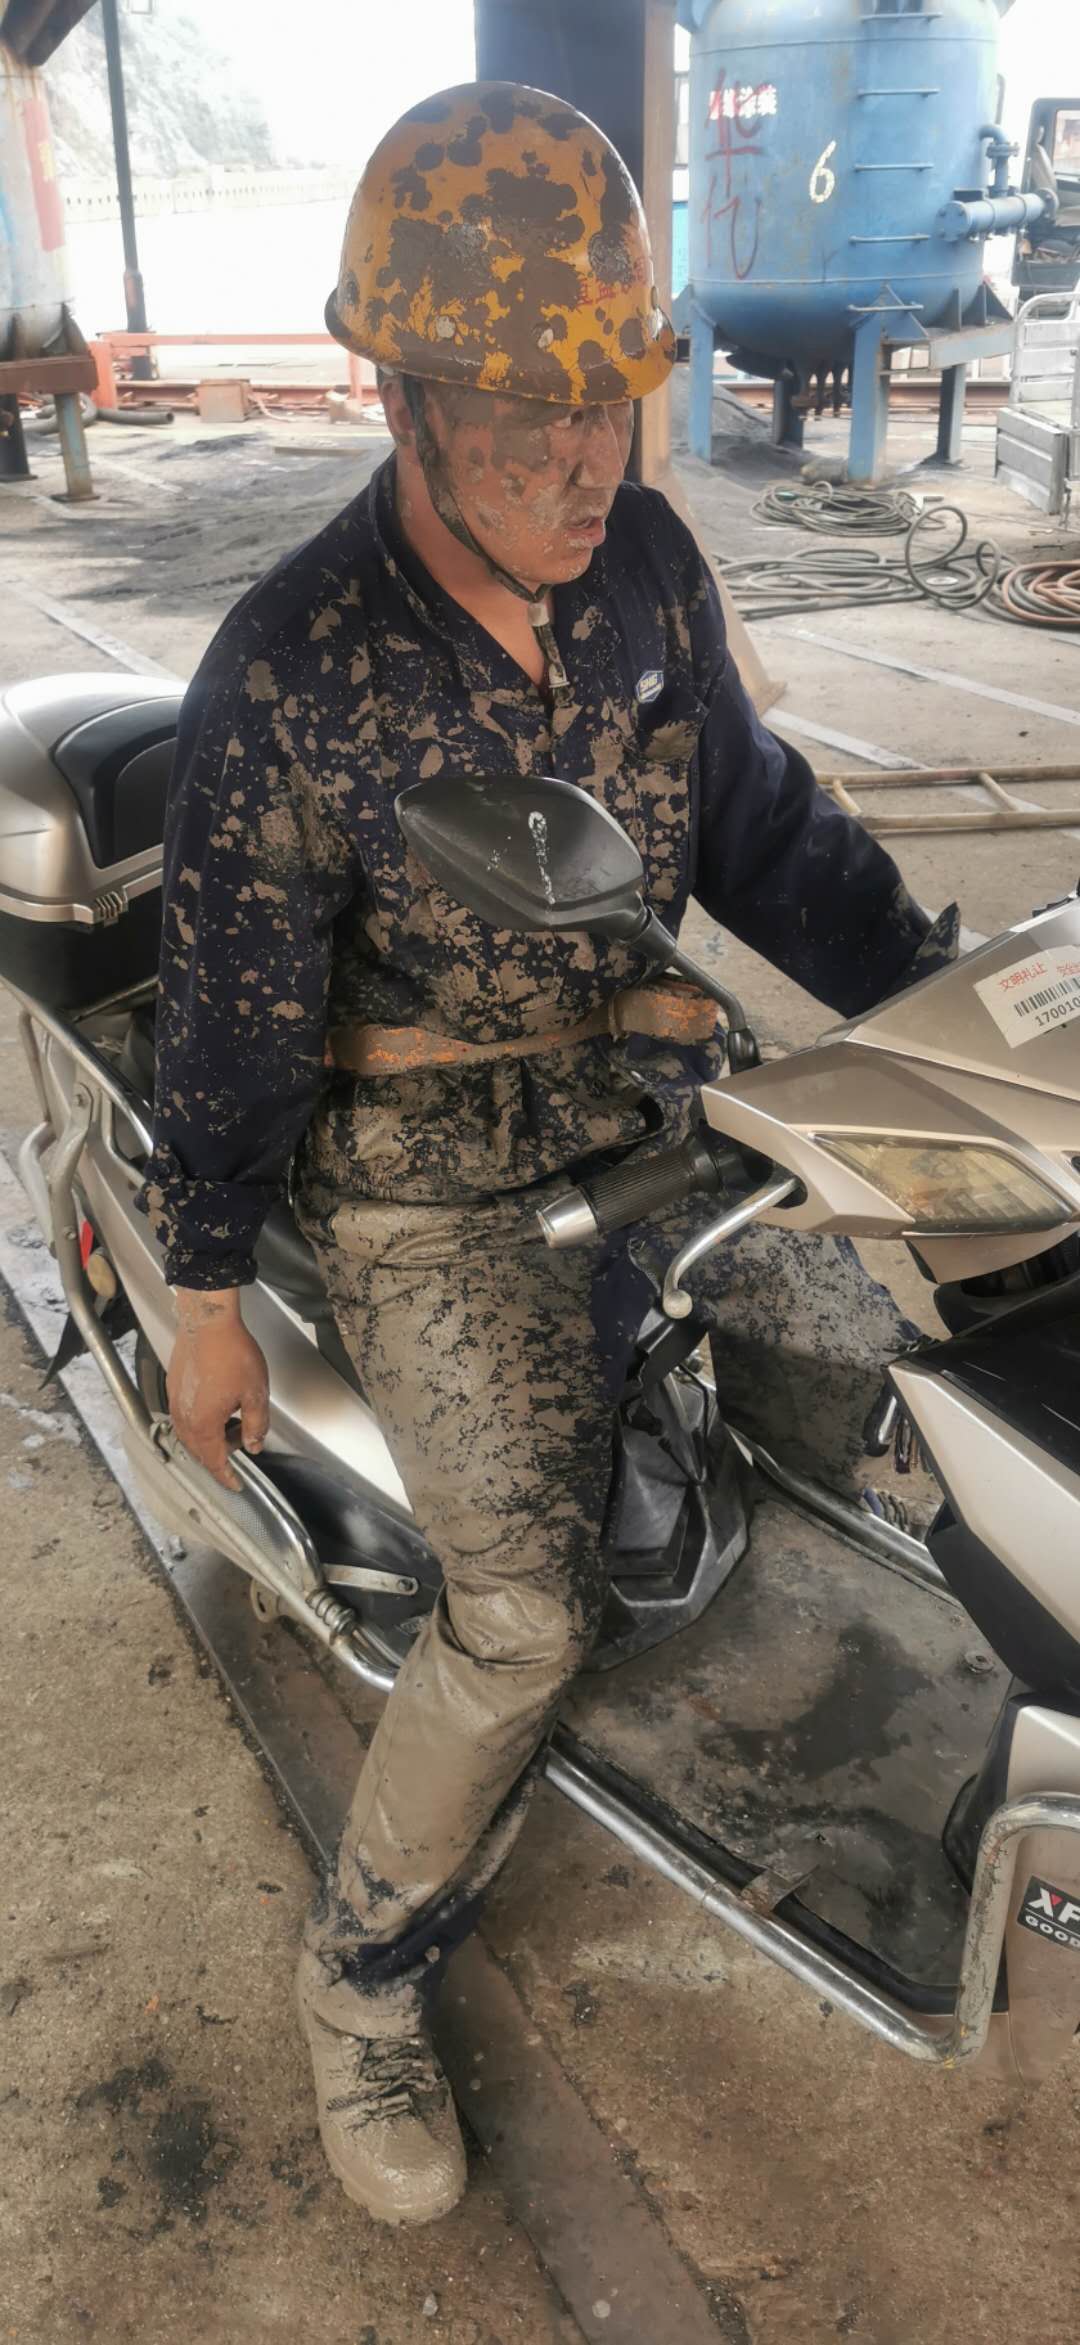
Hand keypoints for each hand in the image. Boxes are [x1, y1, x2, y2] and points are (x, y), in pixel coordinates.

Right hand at [167, 1289, 269, 1491]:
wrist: (207, 1322)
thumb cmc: (231, 1353)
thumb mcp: (255, 1394)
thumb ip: (256, 1425)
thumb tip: (254, 1446)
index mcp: (203, 1425)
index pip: (214, 1462)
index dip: (226, 1476)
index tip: (235, 1484)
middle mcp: (184, 1418)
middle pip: (200, 1451)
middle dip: (220, 1454)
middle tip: (241, 1444)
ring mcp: (176, 1402)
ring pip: (190, 1434)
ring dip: (210, 1437)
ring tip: (233, 1422)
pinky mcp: (173, 1387)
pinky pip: (185, 1416)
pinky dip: (200, 1421)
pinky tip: (217, 1407)